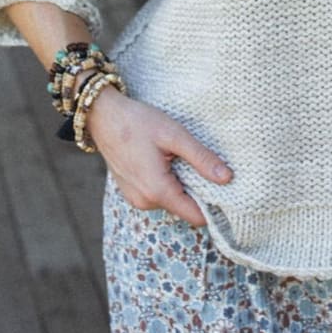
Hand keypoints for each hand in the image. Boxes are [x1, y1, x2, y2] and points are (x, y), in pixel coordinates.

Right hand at [87, 87, 232, 225]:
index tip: (225, 187)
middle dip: (197, 189)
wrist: (103, 116)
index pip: (196, 216)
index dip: (214, 205)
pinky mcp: (131, 191)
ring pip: (171, 199)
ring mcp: (136, 198)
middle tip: (200, 161)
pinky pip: (158, 193)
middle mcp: (145, 202)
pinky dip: (167, 180)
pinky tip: (165, 159)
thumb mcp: (175, 135)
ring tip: (179, 156)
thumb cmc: (138, 122)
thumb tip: (227, 178)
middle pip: (184, 207)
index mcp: (157, 191)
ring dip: (181, 183)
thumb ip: (201, 158)